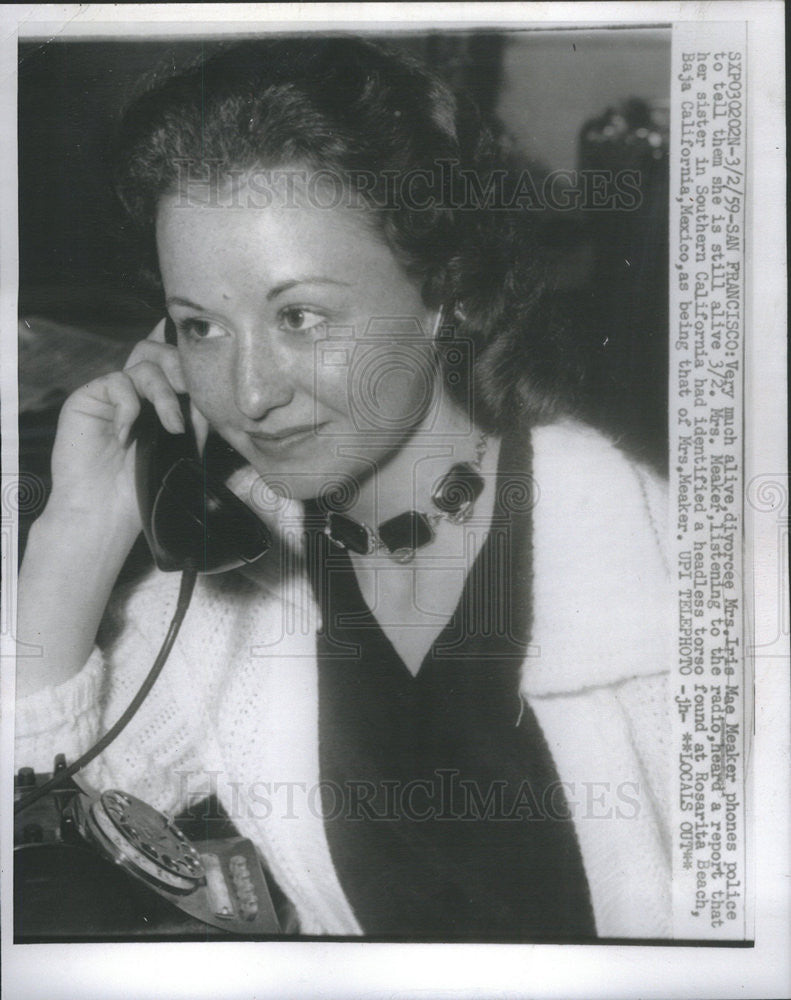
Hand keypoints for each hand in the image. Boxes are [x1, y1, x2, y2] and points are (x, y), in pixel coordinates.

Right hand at [47, 319, 195, 532]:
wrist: (101, 515)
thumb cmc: (139, 491)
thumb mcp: (179, 453)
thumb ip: (194, 422)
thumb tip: (209, 398)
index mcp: (158, 402)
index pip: (175, 366)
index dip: (192, 367)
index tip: (211, 387)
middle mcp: (136, 393)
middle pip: (158, 352)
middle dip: (181, 369)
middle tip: (193, 396)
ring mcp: (112, 395)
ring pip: (144, 365)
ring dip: (165, 395)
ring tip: (172, 428)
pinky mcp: (87, 399)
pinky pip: (116, 383)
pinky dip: (129, 407)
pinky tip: (127, 436)